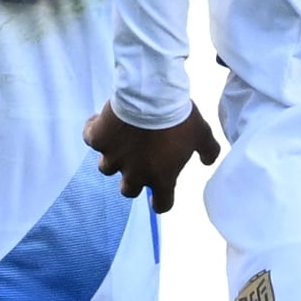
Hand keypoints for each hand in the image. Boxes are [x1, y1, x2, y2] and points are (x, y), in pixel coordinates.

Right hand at [84, 103, 220, 210]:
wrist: (152, 96)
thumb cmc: (180, 118)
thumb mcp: (202, 133)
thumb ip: (208, 150)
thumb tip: (208, 161)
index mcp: (161, 177)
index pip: (162, 204)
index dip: (161, 201)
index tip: (160, 196)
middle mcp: (134, 174)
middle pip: (128, 190)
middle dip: (132, 179)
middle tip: (138, 161)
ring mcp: (113, 157)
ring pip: (106, 167)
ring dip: (114, 156)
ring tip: (121, 139)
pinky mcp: (98, 138)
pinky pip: (91, 138)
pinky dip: (95, 129)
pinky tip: (101, 120)